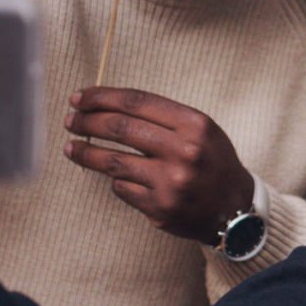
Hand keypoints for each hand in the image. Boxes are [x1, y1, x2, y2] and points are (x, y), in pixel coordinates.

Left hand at [64, 87, 253, 244]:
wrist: (234, 207)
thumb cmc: (211, 161)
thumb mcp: (200, 128)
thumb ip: (161, 116)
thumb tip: (107, 106)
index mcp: (194, 124)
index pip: (136, 102)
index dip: (102, 97)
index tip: (80, 98)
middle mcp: (184, 151)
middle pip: (120, 128)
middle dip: (87, 122)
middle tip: (71, 120)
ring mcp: (171, 182)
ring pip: (113, 161)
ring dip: (86, 152)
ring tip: (72, 147)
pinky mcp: (160, 208)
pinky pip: (122, 188)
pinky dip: (114, 179)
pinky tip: (112, 175)